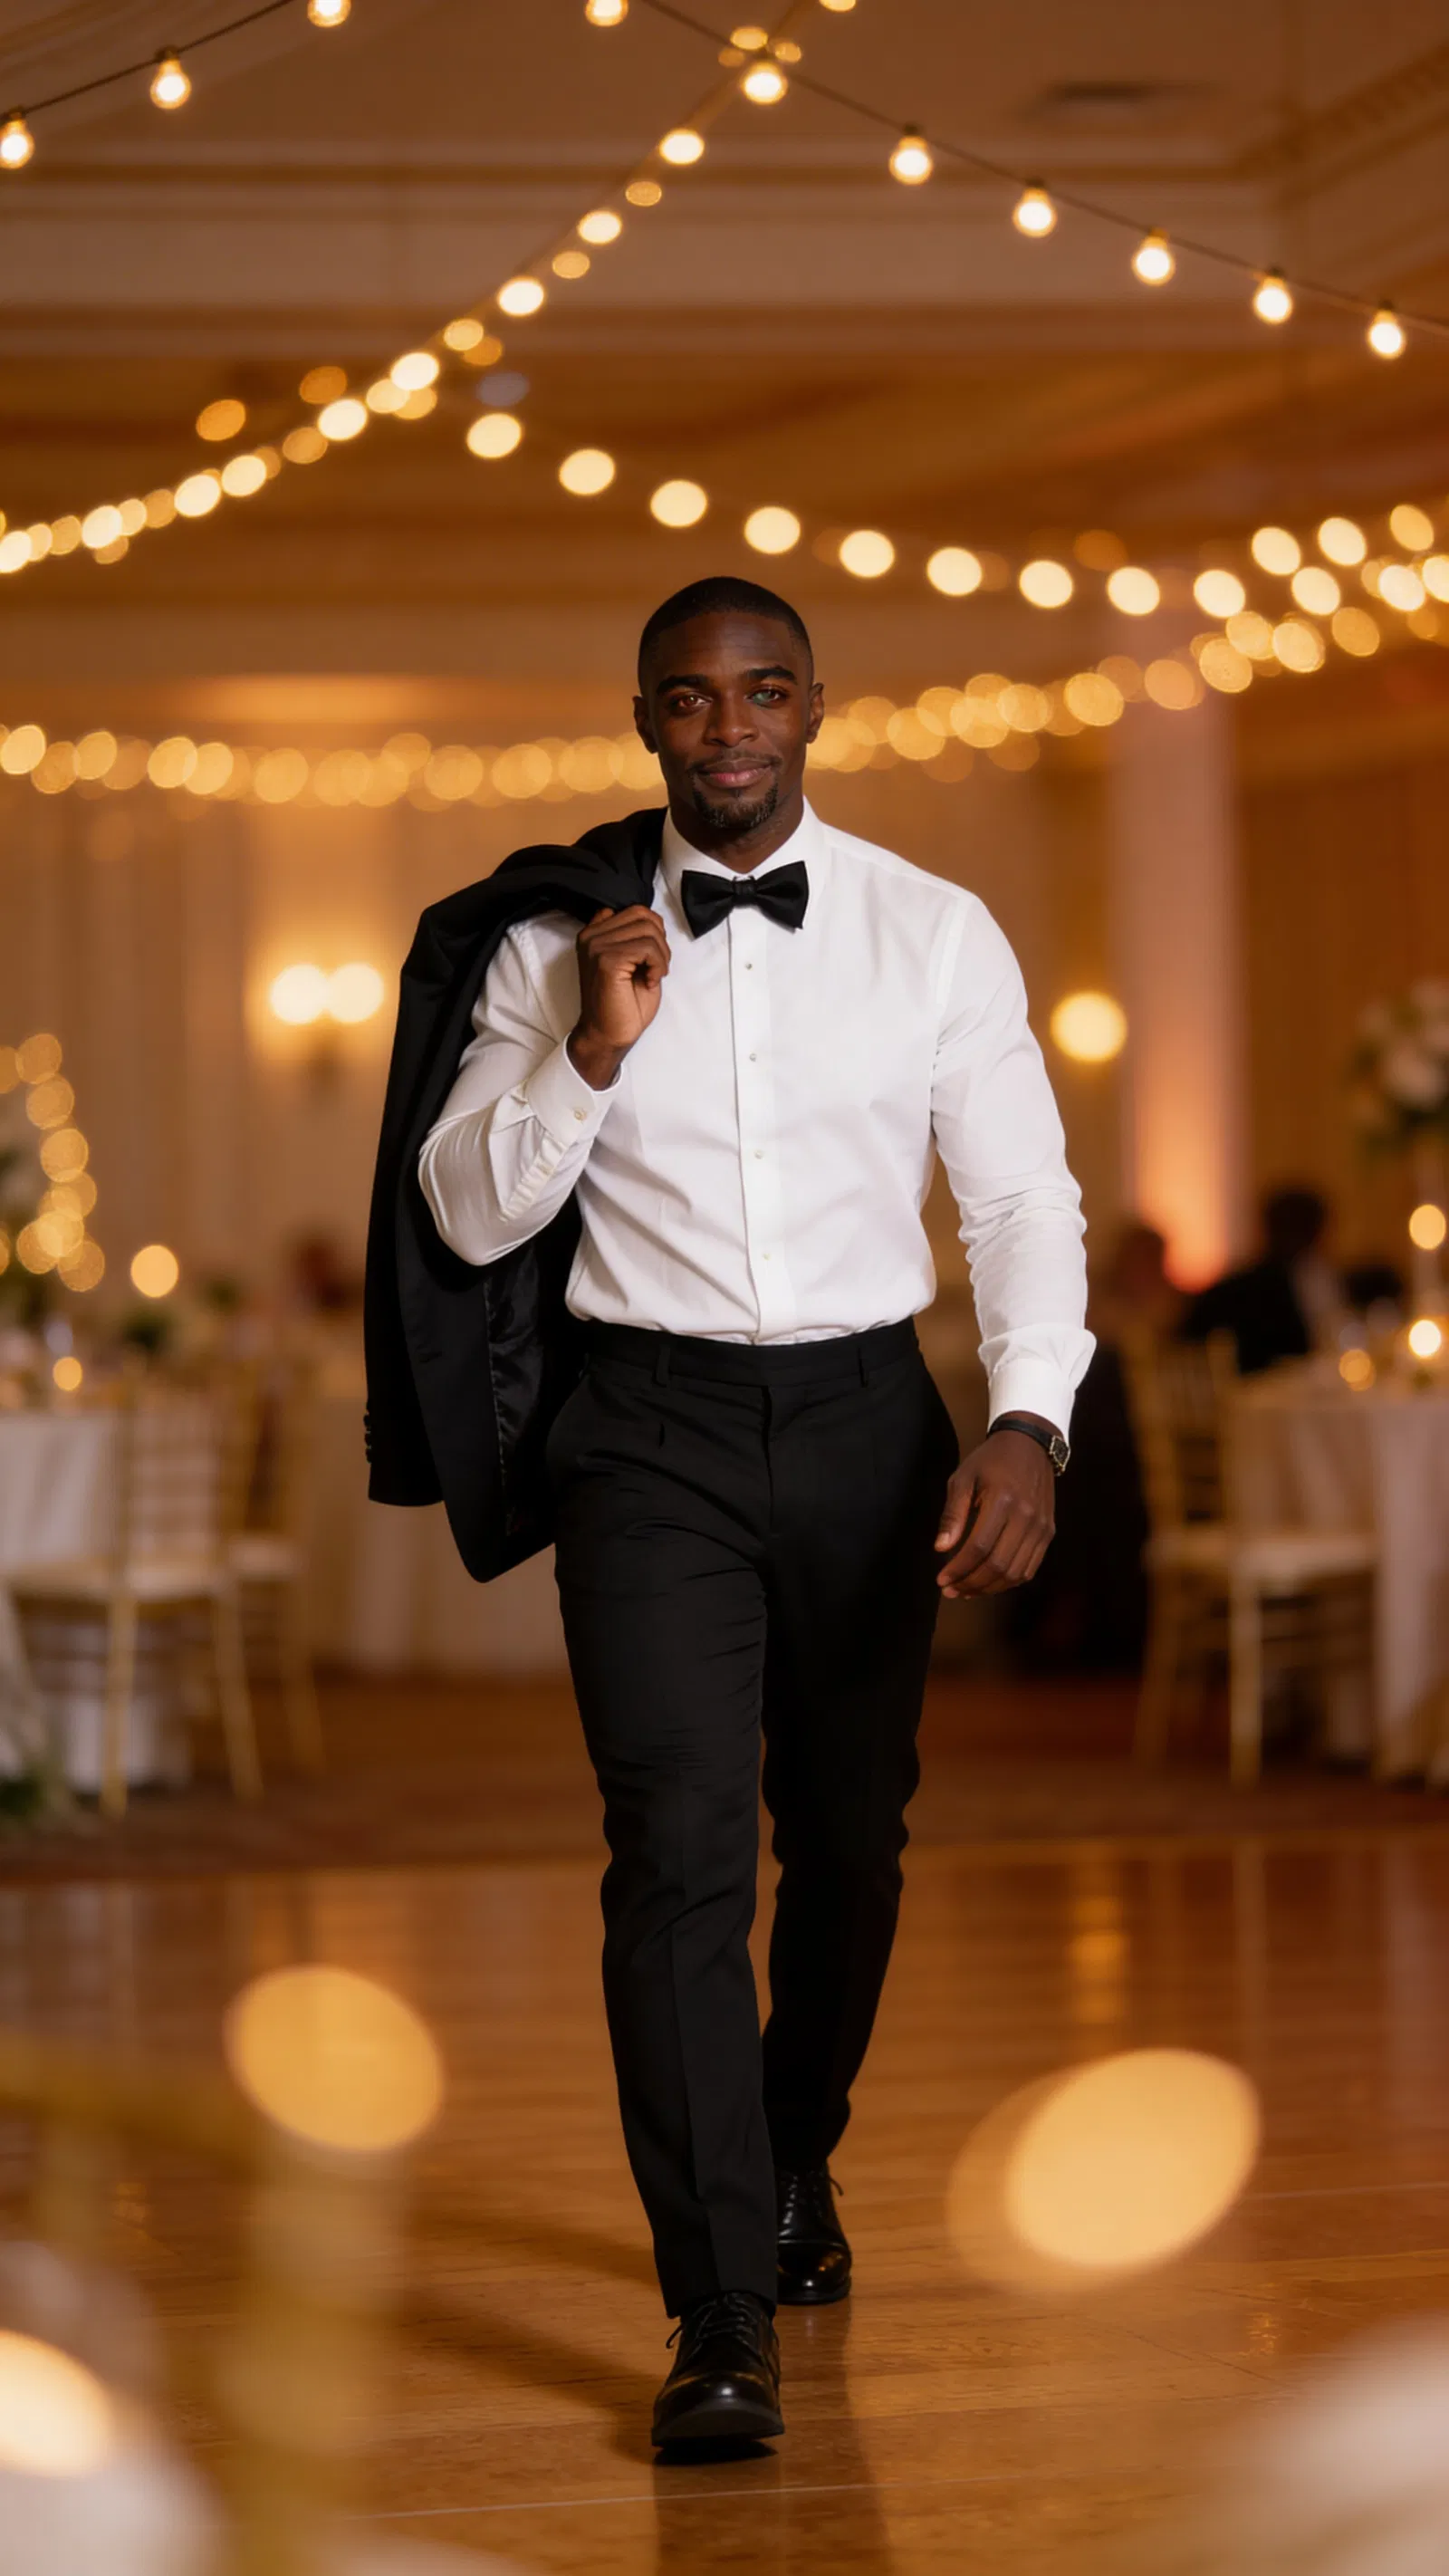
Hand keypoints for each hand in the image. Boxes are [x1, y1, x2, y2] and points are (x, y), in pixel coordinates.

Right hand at [568, 905, 670, 1089]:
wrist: (608, 1034)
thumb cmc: (622, 1002)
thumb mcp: (630, 960)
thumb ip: (634, 936)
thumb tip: (653, 920)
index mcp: (594, 932)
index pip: (636, 910)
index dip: (653, 931)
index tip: (651, 957)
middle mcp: (591, 935)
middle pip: (644, 916)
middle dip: (660, 942)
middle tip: (657, 967)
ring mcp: (597, 946)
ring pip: (648, 931)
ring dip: (661, 955)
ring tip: (653, 975)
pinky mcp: (607, 960)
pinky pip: (647, 948)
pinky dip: (658, 965)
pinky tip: (650, 980)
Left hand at [934, 1425, 1055, 1597]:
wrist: (1031, 1445)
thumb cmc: (991, 1461)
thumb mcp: (963, 1478)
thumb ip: (953, 1514)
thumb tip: (941, 1548)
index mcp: (1002, 1500)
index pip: (979, 1547)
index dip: (959, 1568)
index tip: (941, 1579)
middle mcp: (1026, 1517)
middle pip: (998, 1565)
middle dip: (971, 1583)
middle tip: (950, 1590)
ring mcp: (1041, 1527)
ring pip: (1016, 1572)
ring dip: (989, 1588)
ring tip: (967, 1591)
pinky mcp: (1048, 1532)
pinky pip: (1031, 1567)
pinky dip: (1009, 1581)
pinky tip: (990, 1582)